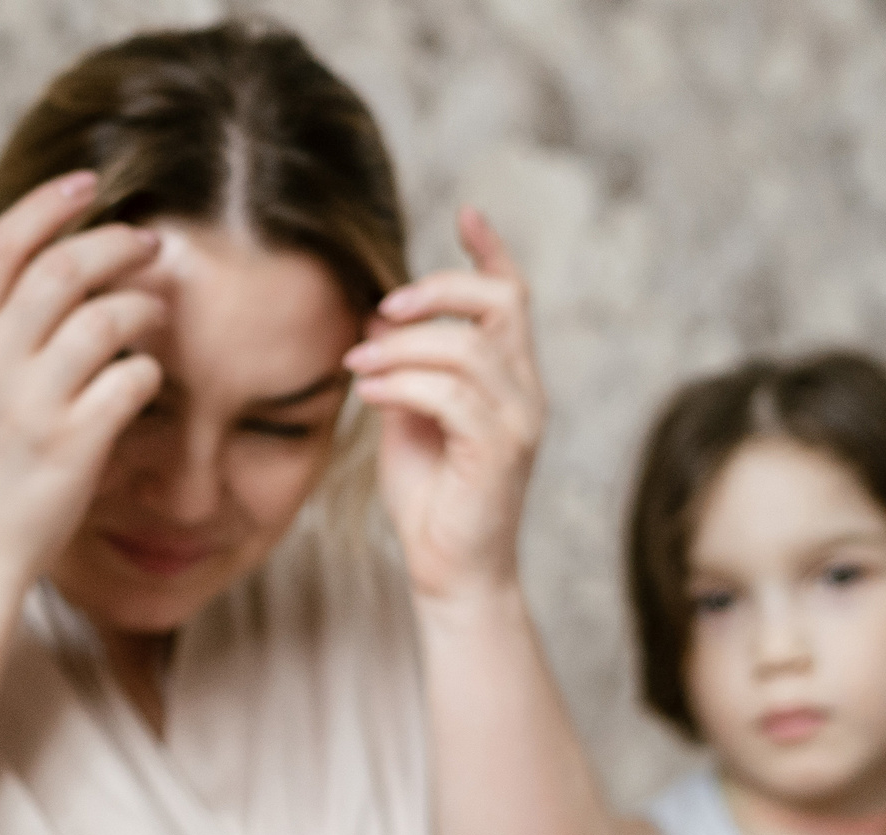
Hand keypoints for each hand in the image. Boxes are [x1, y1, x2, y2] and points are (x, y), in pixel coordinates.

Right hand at [0, 171, 167, 589]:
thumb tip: (50, 264)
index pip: (4, 243)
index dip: (50, 201)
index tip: (90, 181)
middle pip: (63, 268)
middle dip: (116, 244)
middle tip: (150, 244)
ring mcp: (32, 405)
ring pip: (106, 319)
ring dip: (144, 307)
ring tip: (157, 314)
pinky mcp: (72, 445)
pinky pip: (131, 381)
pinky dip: (148, 370)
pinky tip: (147, 378)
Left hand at [345, 206, 546, 603]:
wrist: (451, 573)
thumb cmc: (431, 500)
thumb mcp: (409, 420)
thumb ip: (405, 372)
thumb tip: (377, 324)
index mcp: (510, 377)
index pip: (513, 297)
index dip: (492, 250)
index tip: (466, 210)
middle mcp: (526, 392)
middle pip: (501, 304)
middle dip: (439, 291)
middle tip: (383, 308)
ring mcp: (519, 421)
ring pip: (465, 349)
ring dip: (402, 348)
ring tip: (359, 364)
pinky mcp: (499, 452)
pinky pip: (450, 395)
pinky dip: (402, 383)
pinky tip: (369, 392)